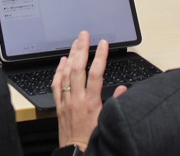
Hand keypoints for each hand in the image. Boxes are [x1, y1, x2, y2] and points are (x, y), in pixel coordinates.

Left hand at [52, 30, 107, 150]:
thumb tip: (123, 88)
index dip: (100, 56)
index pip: (96, 73)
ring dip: (70, 55)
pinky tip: (61, 62)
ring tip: (75, 43)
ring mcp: (66, 101)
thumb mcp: (108, 120)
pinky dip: (58, 71)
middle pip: (78, 68)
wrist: (76, 152)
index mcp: (92, 102)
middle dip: (81, 49)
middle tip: (84, 35)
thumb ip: (116, 102)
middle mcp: (77, 99)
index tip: (103, 44)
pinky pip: (56, 84)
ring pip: (66, 73)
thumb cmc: (93, 138)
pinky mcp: (59, 106)